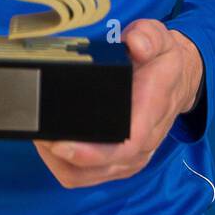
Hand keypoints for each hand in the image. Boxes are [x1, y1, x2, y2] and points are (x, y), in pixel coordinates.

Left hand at [33, 19, 202, 188]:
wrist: (177, 80)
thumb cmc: (162, 61)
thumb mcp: (160, 38)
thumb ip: (148, 37)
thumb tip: (135, 44)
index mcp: (149, 116)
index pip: (123, 147)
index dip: (89, 153)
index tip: (60, 144)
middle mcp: (140, 146)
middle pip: (95, 168)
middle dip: (62, 157)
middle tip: (37, 131)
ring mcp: (128, 159)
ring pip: (85, 176)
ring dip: (59, 163)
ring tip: (39, 136)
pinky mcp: (117, 162)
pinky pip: (85, 175)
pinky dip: (64, 165)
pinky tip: (50, 143)